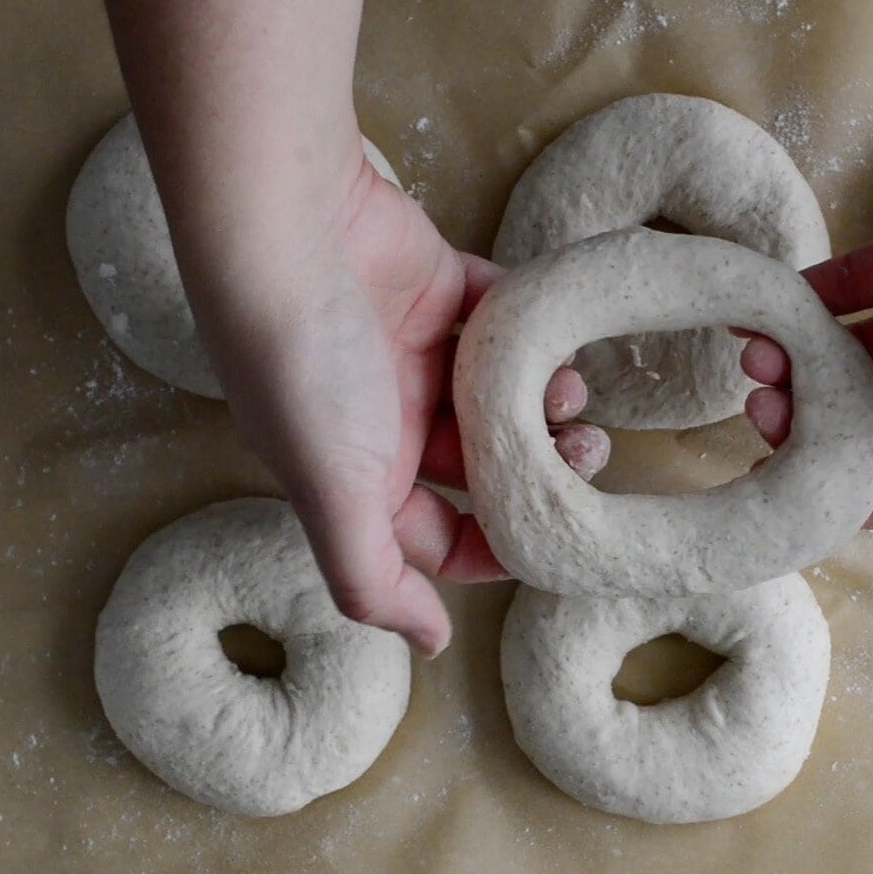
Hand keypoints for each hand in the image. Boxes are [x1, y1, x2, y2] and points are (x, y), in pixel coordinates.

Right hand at [182, 143, 608, 656]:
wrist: (286, 227)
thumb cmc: (300, 366)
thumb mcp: (329, 494)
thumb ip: (372, 580)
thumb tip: (429, 646)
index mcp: (355, 475)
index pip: (440, 536)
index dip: (498, 545)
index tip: (553, 536)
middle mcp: (383, 417)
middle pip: (483, 466)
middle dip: (537, 470)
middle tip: (586, 454)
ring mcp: (412, 350)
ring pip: (501, 396)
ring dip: (544, 402)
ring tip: (572, 396)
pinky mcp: (440, 286)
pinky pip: (506, 320)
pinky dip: (536, 333)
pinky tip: (562, 341)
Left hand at [742, 111, 872, 640]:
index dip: (842, 493)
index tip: (787, 482)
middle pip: (866, 424)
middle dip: (809, 425)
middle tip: (763, 408)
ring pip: (851, 357)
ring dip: (800, 362)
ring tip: (759, 355)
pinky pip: (851, 286)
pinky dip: (808, 298)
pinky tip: (770, 306)